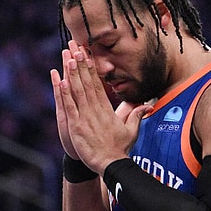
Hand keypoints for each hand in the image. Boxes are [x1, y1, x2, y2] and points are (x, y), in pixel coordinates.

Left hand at [53, 39, 150, 172]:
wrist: (111, 164)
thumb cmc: (120, 149)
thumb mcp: (132, 130)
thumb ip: (137, 115)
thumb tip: (148, 106)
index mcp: (107, 109)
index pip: (98, 84)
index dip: (91, 68)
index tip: (87, 54)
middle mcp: (96, 110)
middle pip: (87, 82)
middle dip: (80, 63)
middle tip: (75, 46)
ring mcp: (85, 117)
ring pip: (78, 91)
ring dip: (73, 73)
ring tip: (69, 56)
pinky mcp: (77, 126)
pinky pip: (70, 106)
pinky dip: (66, 93)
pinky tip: (62, 80)